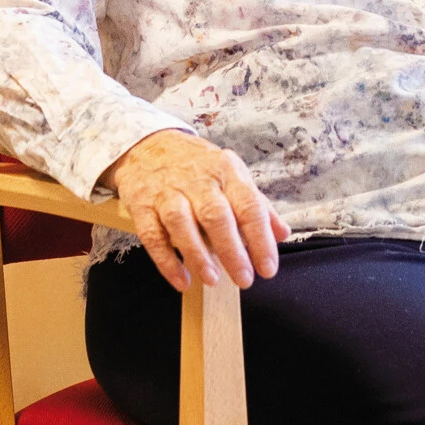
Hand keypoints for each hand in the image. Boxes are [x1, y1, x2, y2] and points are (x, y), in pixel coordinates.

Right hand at [104, 129, 286, 291]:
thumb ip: (258, 205)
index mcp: (227, 171)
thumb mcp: (232, 175)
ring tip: (212, 279)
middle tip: (244, 279)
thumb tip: (282, 233)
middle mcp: (198, 180)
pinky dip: (166, 260)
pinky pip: (152, 235)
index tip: (268, 268)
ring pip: (181, 224)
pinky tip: (181, 279)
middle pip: (216, 216)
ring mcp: (167, 191)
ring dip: (198, 255)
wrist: (148, 145)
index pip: (249, 206)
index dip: (261, 239)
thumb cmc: (197, 166)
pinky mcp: (142, 205)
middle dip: (232, 251)